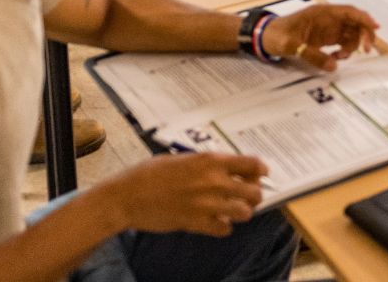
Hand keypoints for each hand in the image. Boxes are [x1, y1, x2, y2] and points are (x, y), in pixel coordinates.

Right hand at [99, 153, 266, 236]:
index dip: (260, 170)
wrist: (126, 196)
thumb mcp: (181, 158)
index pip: (252, 164)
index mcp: (210, 160)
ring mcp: (206, 204)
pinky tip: (215, 222)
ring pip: (244, 212)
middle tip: (246, 195)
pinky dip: (223, 227)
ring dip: (241, 211)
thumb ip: (205, 163)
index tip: (261, 174)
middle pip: (255, 191)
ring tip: (232, 209)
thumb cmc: (149, 174)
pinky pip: (224, 229)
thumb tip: (226, 166)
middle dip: (254, 194)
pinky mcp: (196, 223)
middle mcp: (213, 181)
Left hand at [261, 3, 381, 69]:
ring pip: (350, 33)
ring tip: (340, 57)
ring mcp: (327, 28)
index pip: (349, 11)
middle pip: (354, 23)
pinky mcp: (325, 38)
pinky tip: (335, 58)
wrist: (263, 37)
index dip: (364, 18)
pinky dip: (344, 51)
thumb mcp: (291, 45)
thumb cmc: (276, 35)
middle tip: (366, 50)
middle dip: (363, 34)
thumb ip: (312, 55)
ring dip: (352, 45)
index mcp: (321, 13)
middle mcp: (328, 18)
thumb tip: (333, 65)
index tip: (375, 28)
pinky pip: (342, 42)